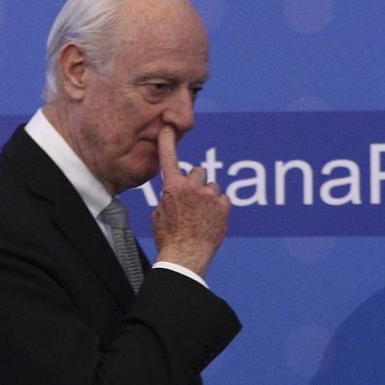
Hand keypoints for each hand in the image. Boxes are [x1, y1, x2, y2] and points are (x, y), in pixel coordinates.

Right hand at [151, 126, 229, 277]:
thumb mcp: (160, 214)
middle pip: (198, 172)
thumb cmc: (169, 238)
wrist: (185, 256)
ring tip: (202, 216)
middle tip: (194, 200)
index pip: (168, 158)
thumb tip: (175, 193)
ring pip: (212, 187)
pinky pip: (223, 199)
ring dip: (209, 196)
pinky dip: (220, 207)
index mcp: (172, 187)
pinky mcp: (224, 206)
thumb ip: (170, 197)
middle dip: (197, 182)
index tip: (168, 128)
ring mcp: (210, 195)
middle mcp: (192, 187)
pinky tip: (212, 221)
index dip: (168, 141)